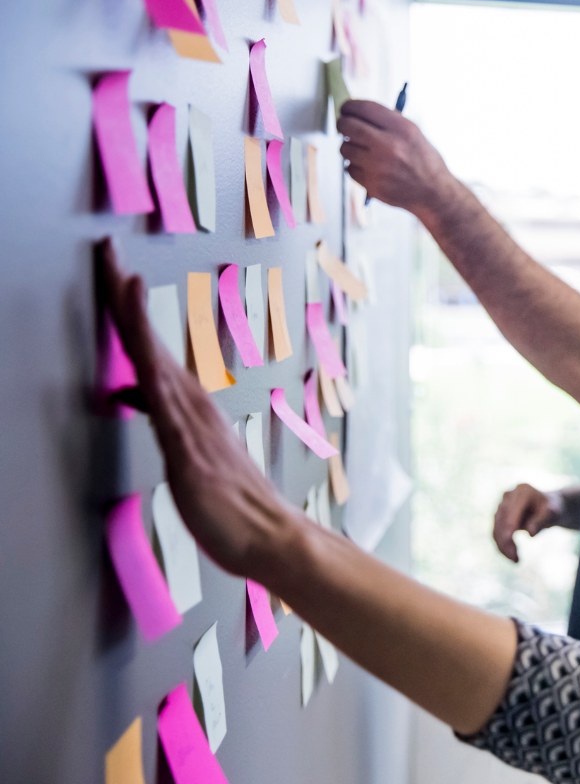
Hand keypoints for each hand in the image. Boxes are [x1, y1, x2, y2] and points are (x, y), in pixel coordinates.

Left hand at [98, 239, 297, 579]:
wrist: (270, 536)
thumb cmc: (230, 504)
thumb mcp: (184, 453)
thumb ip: (157, 415)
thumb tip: (125, 387)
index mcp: (189, 403)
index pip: (148, 346)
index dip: (127, 307)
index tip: (113, 268)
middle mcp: (190, 401)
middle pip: (146, 338)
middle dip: (121, 292)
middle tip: (104, 247)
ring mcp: (190, 420)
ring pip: (153, 356)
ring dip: (132, 314)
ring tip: (116, 272)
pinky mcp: (187, 445)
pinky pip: (162, 396)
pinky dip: (149, 362)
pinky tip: (138, 343)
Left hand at [337, 99, 455, 216]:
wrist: (433, 192)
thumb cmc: (423, 160)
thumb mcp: (413, 132)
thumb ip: (386, 121)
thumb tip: (356, 112)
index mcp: (401, 128)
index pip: (363, 108)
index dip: (349, 106)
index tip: (346, 109)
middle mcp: (389, 145)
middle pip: (347, 126)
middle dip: (343, 124)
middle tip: (345, 127)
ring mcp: (379, 167)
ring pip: (345, 148)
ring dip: (349, 147)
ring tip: (363, 150)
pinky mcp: (372, 184)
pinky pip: (349, 169)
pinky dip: (355, 167)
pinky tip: (369, 167)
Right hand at [492, 484, 561, 562]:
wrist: (549, 507)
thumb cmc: (553, 509)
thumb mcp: (553, 514)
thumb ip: (542, 521)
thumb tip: (530, 533)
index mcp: (522, 491)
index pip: (511, 512)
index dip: (508, 527)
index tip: (509, 542)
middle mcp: (509, 496)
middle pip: (501, 521)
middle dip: (505, 541)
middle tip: (516, 560)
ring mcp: (502, 505)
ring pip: (496, 528)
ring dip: (503, 546)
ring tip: (516, 560)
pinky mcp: (499, 516)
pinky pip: (497, 533)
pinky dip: (502, 546)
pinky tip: (512, 556)